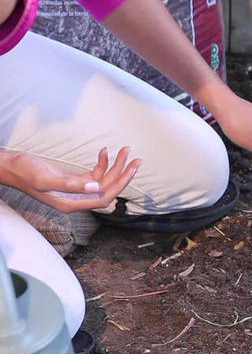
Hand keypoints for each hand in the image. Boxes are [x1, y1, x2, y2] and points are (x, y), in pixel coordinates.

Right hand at [1, 147, 141, 213]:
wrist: (11, 166)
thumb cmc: (25, 172)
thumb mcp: (46, 178)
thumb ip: (70, 185)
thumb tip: (96, 187)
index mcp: (72, 203)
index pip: (104, 197)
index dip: (120, 185)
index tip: (132, 170)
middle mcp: (76, 199)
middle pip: (107, 189)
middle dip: (123, 174)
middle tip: (136, 159)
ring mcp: (75, 190)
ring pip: (102, 180)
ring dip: (115, 166)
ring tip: (125, 150)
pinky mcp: (72, 181)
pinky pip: (93, 174)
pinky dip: (101, 164)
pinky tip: (103, 152)